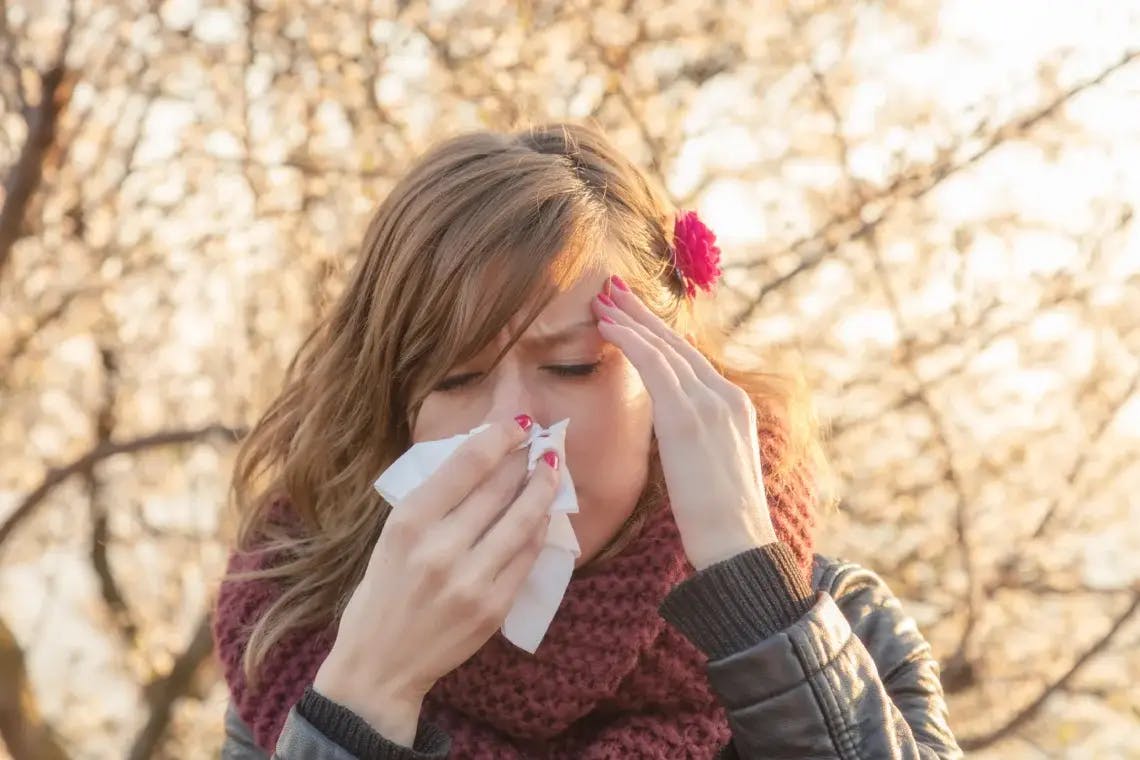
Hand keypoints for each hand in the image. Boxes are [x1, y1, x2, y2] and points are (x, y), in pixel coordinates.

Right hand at [313, 415, 558, 744]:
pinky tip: (543, 515)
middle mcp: (440, 549)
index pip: (466, 466)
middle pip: (499, 488)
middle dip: (524, 459)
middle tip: (540, 443)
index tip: (516, 425)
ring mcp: (471, 581)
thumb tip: (481, 460)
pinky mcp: (493, 608)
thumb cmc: (381, 594)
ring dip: (542, 489)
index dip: (497, 438)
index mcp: (408, 523)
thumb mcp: (391, 538)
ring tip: (552, 469)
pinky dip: (538, 531)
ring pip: (522, 521)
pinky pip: (526, 558)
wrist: (379, 667)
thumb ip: (433, 503)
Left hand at [593, 276, 777, 569]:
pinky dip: (629, 340)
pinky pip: (655, 366)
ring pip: (663, 348)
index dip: (660, 334)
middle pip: (678, 344)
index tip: (635, 316)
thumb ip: (696, 438)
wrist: (738, 545)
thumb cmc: (721, 521)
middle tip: (613, 289)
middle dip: (642, 314)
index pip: (691, 361)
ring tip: (601, 300)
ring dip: (629, 320)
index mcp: (735, 407)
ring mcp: (710, 402)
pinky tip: (607, 326)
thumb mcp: (714, 466)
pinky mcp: (688, 416)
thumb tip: (673, 433)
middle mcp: (726, 396)